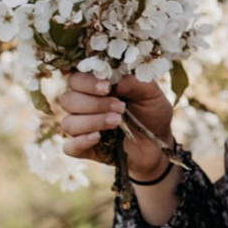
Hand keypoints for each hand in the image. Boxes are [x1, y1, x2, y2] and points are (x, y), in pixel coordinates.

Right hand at [58, 72, 173, 178]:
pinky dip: (80, 142)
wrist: (159, 143)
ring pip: (68, 123)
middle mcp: (83, 105)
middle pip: (68, 100)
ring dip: (92, 121)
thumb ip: (134, 82)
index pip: (76, 79)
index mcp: (95, 86)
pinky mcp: (85, 149)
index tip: (107, 87)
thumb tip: (114, 80)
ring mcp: (82, 128)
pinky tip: (97, 137)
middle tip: (120, 108)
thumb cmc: (152, 112)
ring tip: (117, 122)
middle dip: (94, 104)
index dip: (87, 82)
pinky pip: (70, 147)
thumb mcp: (150, 93)